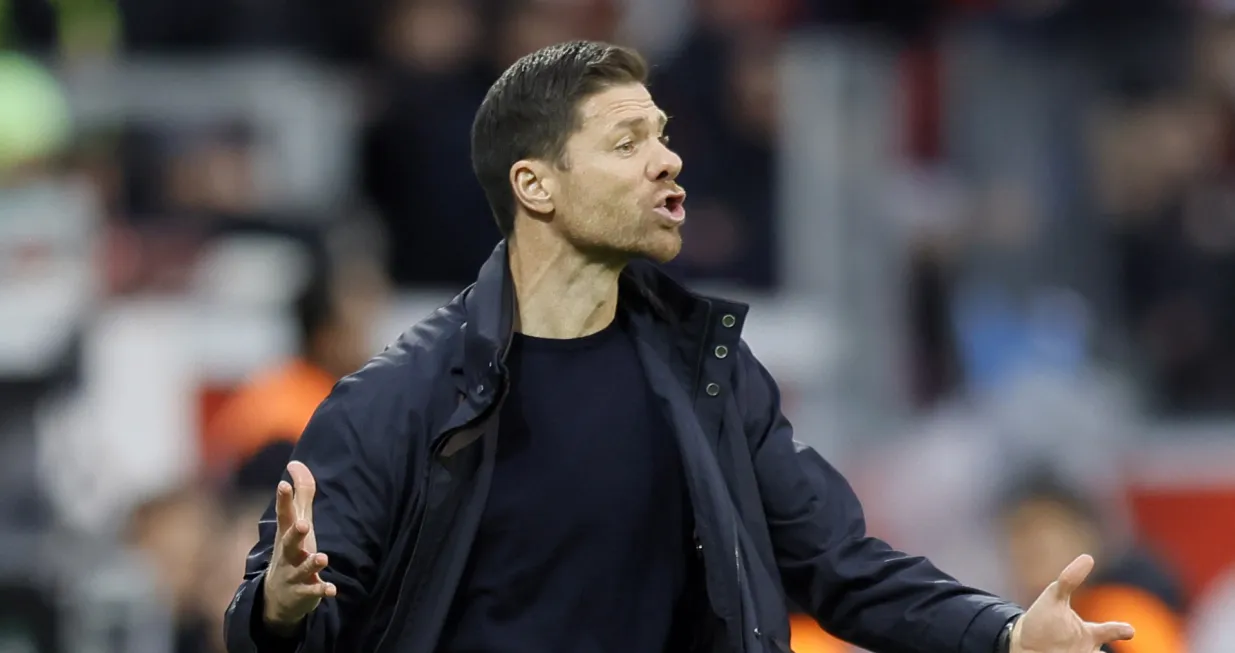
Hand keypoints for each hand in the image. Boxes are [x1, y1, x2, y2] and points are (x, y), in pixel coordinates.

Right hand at [261, 461, 336, 635]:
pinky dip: (321, 591)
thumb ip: (300, 494)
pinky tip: (331, 590)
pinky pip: (314, 592)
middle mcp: (289, 553)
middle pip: (290, 542)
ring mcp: (295, 574)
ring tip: (322, 558)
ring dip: (312, 563)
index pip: (284, 514)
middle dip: (295, 533)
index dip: (284, 499)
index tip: (284, 484)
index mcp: (287, 534)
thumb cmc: (291, 550)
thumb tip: (296, 464)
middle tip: (304, 524)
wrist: (277, 597)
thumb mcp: (295, 522)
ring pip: (303, 569)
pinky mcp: (305, 592)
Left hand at [1010, 554, 1134, 652]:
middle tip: (1114, 648)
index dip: (1120, 629)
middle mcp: (1089, 651)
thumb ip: (1069, 580)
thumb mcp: (1053, 598)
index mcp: (1090, 634)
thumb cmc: (1042, 620)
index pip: (1111, 631)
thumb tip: (1088, 557)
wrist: (1022, 644)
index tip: (1128, 629)